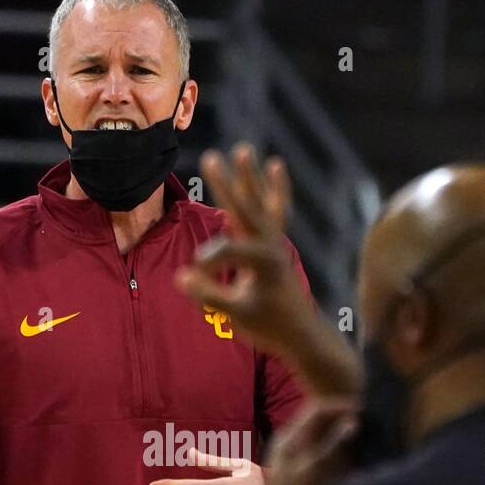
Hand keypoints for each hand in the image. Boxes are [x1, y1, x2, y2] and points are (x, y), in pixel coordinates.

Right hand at [176, 143, 313, 353]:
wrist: (303, 334)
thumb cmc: (270, 327)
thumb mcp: (237, 315)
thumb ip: (210, 295)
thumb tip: (182, 277)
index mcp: (263, 262)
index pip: (225, 251)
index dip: (206, 264)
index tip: (192, 279)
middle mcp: (272, 247)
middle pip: (244, 209)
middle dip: (226, 185)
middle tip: (211, 157)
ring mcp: (276, 244)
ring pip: (260, 204)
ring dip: (251, 178)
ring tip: (244, 150)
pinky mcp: (278, 245)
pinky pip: (277, 210)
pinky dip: (276, 190)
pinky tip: (276, 167)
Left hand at [262, 400, 358, 484]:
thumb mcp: (316, 470)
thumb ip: (334, 444)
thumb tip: (353, 421)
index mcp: (289, 438)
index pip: (316, 409)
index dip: (340, 406)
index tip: (363, 409)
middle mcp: (290, 443)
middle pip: (319, 420)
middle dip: (342, 418)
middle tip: (367, 421)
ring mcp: (294, 456)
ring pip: (321, 435)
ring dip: (341, 433)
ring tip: (363, 436)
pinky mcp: (300, 470)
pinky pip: (321, 451)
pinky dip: (337, 449)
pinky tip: (351, 457)